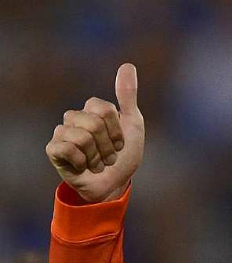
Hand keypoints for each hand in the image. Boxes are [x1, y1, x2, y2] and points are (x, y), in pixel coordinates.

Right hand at [46, 63, 144, 202]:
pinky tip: (83, 166)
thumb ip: (128, 95)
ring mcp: (62, 133)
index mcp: (93, 108)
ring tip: (98, 163)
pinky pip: (66, 149)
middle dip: (109, 146)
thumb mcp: (133, 124)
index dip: (117, 131)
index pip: (105, 109)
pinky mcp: (54, 150)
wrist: (115, 183)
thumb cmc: (124, 154)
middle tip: (110, 156)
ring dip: (97, 157)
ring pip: (82, 137)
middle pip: (94, 123)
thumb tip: (127, 65)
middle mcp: (75, 117)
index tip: (121, 142)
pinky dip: (82, 162)